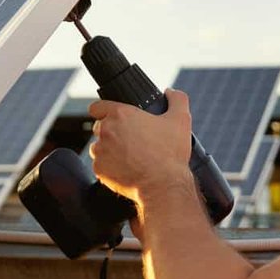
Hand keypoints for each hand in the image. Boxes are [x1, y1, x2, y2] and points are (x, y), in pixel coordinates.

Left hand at [86, 88, 193, 203]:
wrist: (163, 186)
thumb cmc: (170, 154)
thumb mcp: (181, 120)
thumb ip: (177, 99)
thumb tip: (171, 92)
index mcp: (120, 114)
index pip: (98, 106)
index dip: (105, 111)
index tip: (113, 118)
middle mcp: (106, 130)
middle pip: (100, 127)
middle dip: (111, 132)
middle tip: (130, 141)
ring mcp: (100, 151)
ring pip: (98, 147)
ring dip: (109, 150)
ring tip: (129, 157)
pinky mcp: (99, 170)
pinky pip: (100, 165)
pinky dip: (109, 167)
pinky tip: (126, 169)